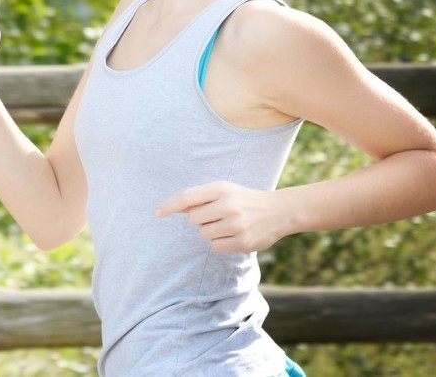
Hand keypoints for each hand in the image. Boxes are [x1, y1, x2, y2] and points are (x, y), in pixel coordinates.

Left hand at [155, 181, 285, 252]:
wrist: (278, 211)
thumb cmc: (244, 199)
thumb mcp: (225, 190)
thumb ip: (201, 198)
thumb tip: (175, 208)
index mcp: (222, 188)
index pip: (187, 197)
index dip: (169, 205)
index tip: (157, 213)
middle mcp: (228, 205)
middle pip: (193, 219)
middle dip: (200, 219)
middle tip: (216, 215)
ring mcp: (236, 225)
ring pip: (203, 234)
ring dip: (210, 231)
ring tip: (227, 224)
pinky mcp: (242, 242)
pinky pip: (215, 246)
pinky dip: (220, 242)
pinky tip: (233, 234)